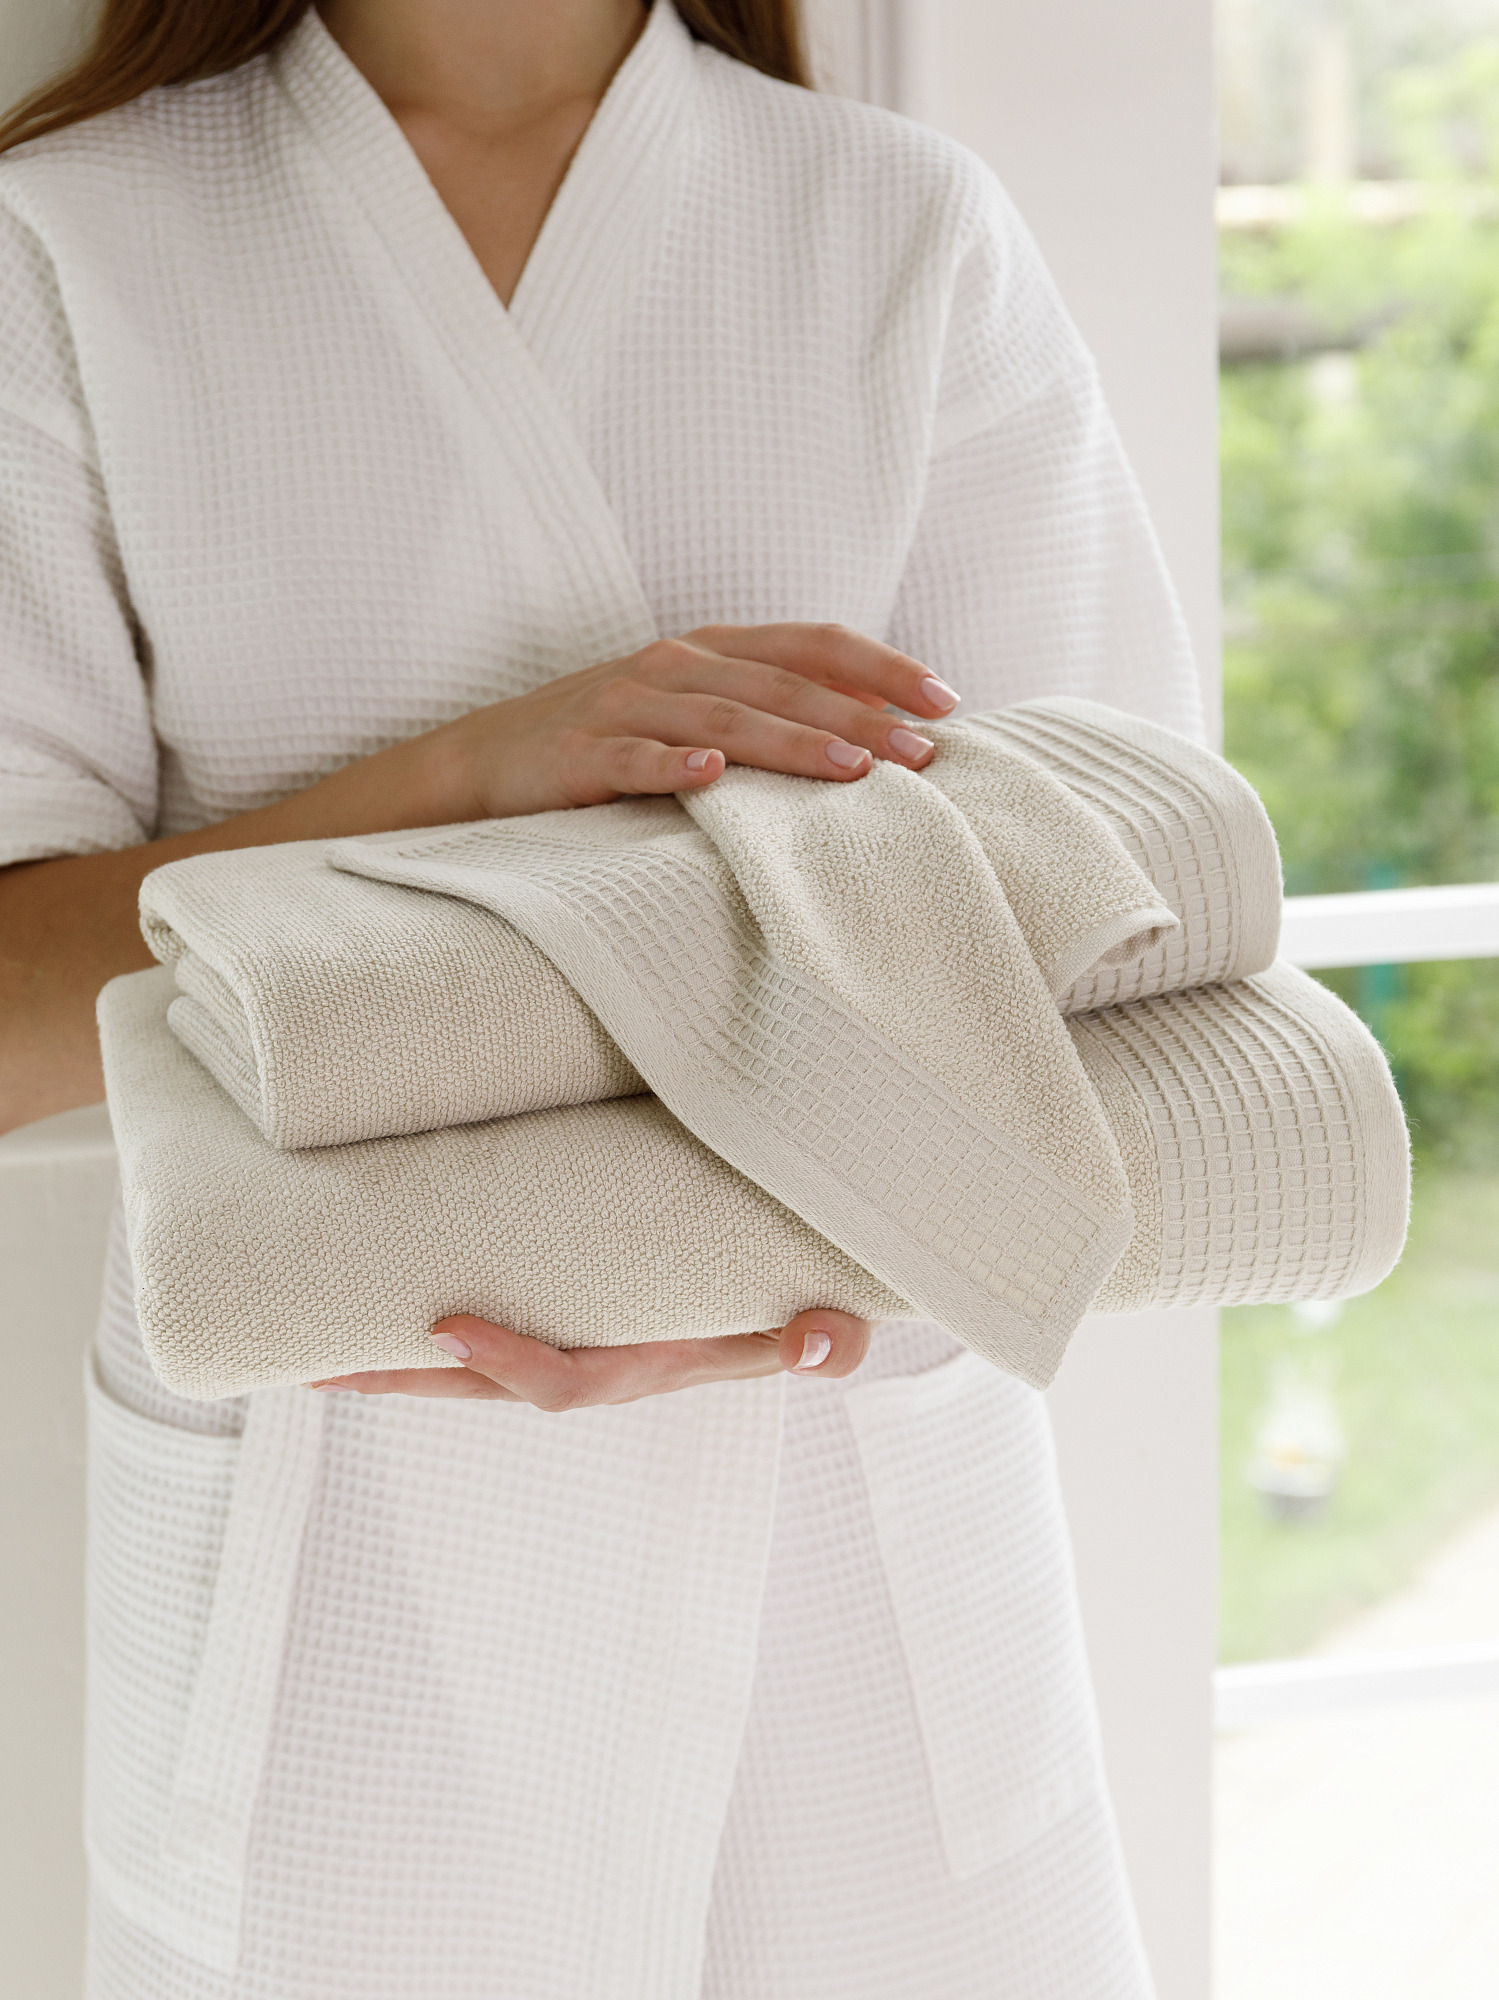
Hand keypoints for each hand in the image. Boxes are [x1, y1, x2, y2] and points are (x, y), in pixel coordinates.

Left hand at [309, 1307, 873, 1405]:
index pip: (567, 1380)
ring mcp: (573, 1345)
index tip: (444, 1322)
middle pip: (486, 1390)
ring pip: (471, 1371)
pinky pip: (482, 1336)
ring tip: (311, 1349)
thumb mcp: (818, 1318)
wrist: (793, 1306)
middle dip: (407, 1378)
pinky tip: (365, 1309)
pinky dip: (422, 1335)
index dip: (506, 1359)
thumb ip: (825, 1338)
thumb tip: (822, 1343)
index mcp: (647, 1366)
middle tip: (321, 1364)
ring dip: (396, 1363)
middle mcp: (596, 1365)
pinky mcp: (560, 1316)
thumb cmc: (798, 1305)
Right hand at [436, 622, 960, 817]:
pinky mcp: (580, 752)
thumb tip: (875, 732)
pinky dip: (674, 765)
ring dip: (793, 742)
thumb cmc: (610, 738)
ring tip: (853, 770)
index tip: (946, 702)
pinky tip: (712, 778)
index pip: (812, 644)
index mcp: (711, 650)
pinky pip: (634, 756)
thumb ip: (769, 710)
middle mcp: (675, 664)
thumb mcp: (693, 710)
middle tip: (923, 755)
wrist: (487, 760)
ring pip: (724, 719)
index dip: (882, 666)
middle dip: (860, 717)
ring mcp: (625, 704)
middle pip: (782, 684)